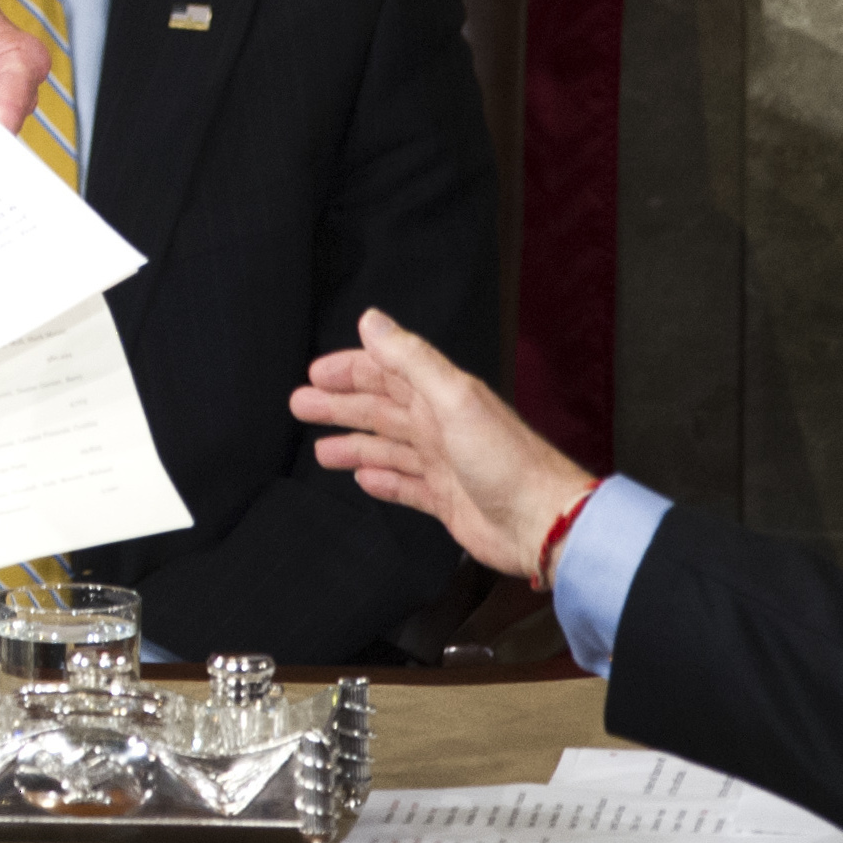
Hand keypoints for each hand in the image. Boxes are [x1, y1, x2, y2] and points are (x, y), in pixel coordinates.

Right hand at [290, 308, 596, 582]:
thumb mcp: (454, 398)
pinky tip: (363, 479)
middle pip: (379, 410)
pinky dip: (383, 480)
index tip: (315, 373)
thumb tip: (372, 320)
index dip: (350, 370)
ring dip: (353, 445)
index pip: (385, 373)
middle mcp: (439, 426)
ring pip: (387, 448)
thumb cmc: (504, 460)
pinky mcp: (445, 500)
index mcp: (440, 396)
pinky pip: (405, 485)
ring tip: (320, 450)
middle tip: (300, 406)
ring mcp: (442, 464)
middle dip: (340, 406)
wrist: (542, 522)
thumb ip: (411, 359)